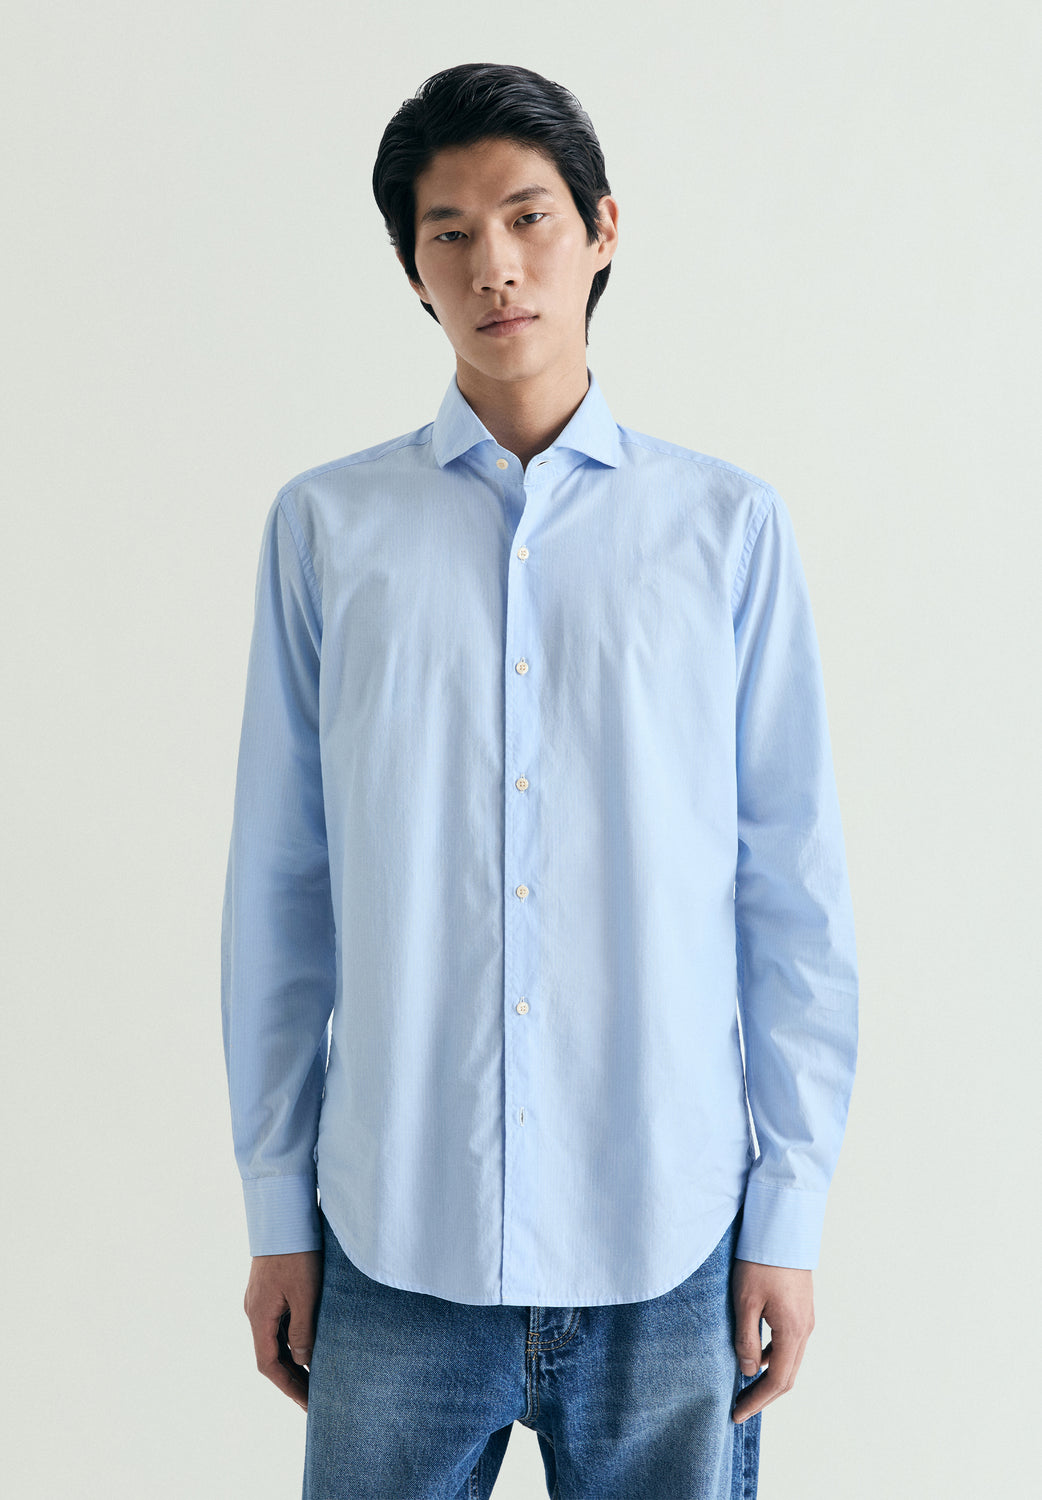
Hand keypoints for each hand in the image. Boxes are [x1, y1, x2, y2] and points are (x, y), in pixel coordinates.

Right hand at [244, 1250, 322, 1411]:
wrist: (284, 1214)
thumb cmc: (297, 1252)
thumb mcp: (306, 1294)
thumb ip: (303, 1331)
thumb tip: (303, 1363)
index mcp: (259, 1316)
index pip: (269, 1365)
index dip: (289, 1387)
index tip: (308, 1405)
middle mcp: (255, 1311)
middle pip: (270, 1355)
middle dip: (292, 1378)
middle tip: (316, 1399)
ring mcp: (260, 1299)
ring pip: (275, 1339)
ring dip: (293, 1360)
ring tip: (317, 1377)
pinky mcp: (270, 1288)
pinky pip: (279, 1323)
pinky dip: (293, 1340)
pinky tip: (310, 1343)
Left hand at [731, 1260, 813, 1423]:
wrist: (781, 1229)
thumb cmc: (760, 1262)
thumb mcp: (745, 1301)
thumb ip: (746, 1339)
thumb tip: (747, 1370)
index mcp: (792, 1331)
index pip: (777, 1381)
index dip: (757, 1401)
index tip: (737, 1414)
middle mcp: (805, 1329)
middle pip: (787, 1376)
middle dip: (763, 1396)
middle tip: (739, 1407)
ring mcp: (805, 1319)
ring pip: (789, 1360)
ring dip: (769, 1377)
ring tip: (744, 1386)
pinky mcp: (801, 1309)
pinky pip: (789, 1343)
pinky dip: (773, 1357)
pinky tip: (754, 1355)